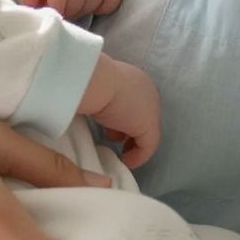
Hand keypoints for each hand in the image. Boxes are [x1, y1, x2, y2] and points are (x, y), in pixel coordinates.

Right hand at [79, 52, 160, 166]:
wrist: (96, 79)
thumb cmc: (89, 80)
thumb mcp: (95, 86)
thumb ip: (100, 96)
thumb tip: (96, 109)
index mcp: (133, 78)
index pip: (132, 101)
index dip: (122, 117)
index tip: (110, 130)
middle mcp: (146, 90)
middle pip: (140, 115)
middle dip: (128, 130)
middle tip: (114, 140)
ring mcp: (150, 108)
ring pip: (144, 130)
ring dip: (132, 141)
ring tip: (120, 151)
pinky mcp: (149, 126)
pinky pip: (147, 146)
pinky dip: (138, 156)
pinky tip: (126, 161)